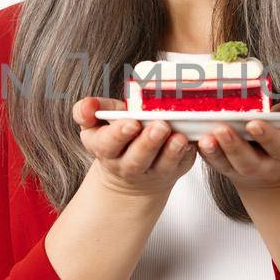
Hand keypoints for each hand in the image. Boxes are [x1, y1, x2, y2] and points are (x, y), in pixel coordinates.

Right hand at [73, 97, 197, 198]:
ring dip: (171, 151)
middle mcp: (127, 165)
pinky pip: (182, 164)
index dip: (119, 134)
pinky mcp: (174, 171)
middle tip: (160, 126)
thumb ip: (87, 111)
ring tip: (180, 136)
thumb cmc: (116, 137)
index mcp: (105, 150)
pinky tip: (193, 141)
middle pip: (137, 158)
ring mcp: (153, 171)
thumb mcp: (96, 124)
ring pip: (162, 165)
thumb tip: (88, 105)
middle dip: (148, 142)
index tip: (131, 123)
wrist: (131, 174)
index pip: (108, 144)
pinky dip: (188, 153)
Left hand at [198, 95, 279, 191]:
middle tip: (222, 129)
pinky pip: (214, 163)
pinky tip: (195, 139)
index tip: (253, 123)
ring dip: (216, 152)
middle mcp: (267, 165)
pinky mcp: (226, 167)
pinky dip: (204, 153)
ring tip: (205, 137)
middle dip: (236, 147)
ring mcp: (244, 169)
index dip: (268, 136)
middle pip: (250, 162)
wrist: (279, 164)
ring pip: (229, 166)